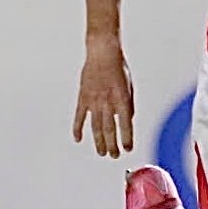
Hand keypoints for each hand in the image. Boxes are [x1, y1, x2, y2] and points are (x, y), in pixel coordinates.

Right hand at [72, 34, 135, 157]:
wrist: (102, 53)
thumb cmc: (118, 68)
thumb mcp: (129, 87)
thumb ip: (128, 105)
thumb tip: (127, 120)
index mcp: (122, 100)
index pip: (126, 125)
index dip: (127, 139)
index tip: (128, 149)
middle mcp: (108, 103)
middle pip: (110, 130)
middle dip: (112, 145)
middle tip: (114, 155)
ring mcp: (94, 101)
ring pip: (96, 127)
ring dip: (99, 142)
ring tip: (102, 153)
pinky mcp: (83, 98)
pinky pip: (79, 117)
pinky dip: (78, 129)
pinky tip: (78, 139)